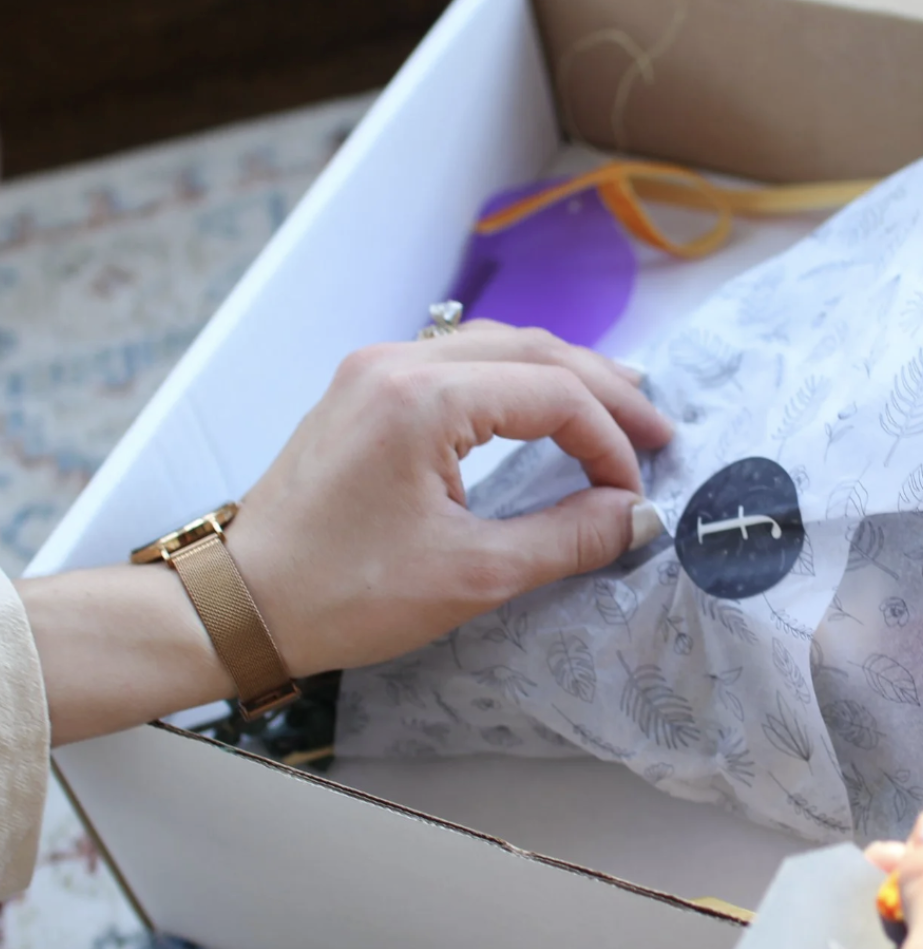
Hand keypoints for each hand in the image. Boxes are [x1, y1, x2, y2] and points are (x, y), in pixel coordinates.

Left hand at [227, 320, 671, 675]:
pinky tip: (543, 403)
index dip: (609, 442)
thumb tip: (635, 517)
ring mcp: (376, 368)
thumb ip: (567, 537)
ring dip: (564, 375)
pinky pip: (461, 358)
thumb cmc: (344, 593)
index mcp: (425, 398)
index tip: (632, 495)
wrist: (238, 603)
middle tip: (658, 431)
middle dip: (605, 391)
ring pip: (499, 344)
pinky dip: (517, 377)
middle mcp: (400, 362)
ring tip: (619, 406)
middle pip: (534, 349)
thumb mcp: (472, 575)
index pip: (553, 394)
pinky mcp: (365, 388)